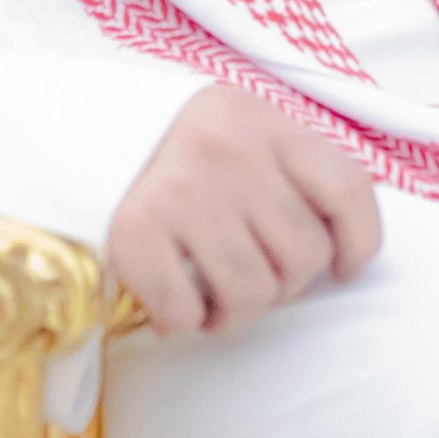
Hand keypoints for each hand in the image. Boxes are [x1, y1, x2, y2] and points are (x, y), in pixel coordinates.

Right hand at [106, 83, 381, 337]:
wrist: (80, 129)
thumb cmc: (183, 148)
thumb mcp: (245, 131)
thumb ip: (294, 171)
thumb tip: (345, 256)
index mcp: (264, 117)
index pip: (348, 189)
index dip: (358, 243)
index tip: (341, 267)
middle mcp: (227, 148)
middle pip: (304, 255)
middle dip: (284, 282)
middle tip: (250, 272)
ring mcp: (181, 187)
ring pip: (252, 293)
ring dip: (235, 310)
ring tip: (214, 292)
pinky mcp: (134, 227)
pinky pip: (185, 310)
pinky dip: (183, 320)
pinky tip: (175, 300)